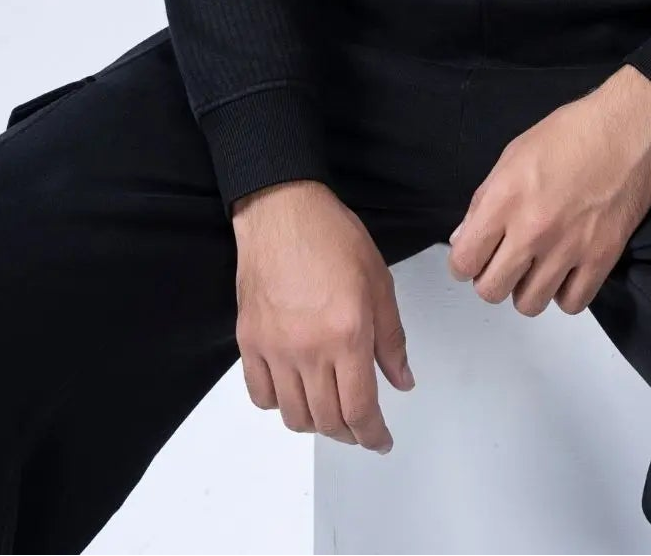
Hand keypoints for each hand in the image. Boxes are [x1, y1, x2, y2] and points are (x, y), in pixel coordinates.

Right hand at [232, 179, 414, 453]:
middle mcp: (309, 349)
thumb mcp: (379, 282)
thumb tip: (401, 379)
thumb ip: (392, 337)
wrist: (284, 211)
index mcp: (347, 334)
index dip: (372, 435)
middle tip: (361, 428)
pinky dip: (279, 404)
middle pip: (328, 419)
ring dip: (316, 423)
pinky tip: (294, 391)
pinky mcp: (249, 342)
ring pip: (293, 415)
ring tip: (330, 412)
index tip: (380, 440)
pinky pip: (261, 394)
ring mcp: (275, 349)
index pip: (360, 409)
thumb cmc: (332, 236)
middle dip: (349, 432)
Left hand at [446, 67, 650, 316]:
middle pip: (491, 290)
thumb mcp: (513, 154)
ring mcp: (569, 248)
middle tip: (505, 260)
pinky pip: (572, 304)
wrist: (629, 127)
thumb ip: (484, 200)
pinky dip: (565, 293)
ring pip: (529, 304)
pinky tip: (566, 272)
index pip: (464, 261)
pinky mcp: (602, 258)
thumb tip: (464, 238)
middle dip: (492, 278)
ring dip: (527, 289)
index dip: (463, 263)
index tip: (475, 255)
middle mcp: (533, 230)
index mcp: (505, 198)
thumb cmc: (570, 132)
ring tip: (537, 267)